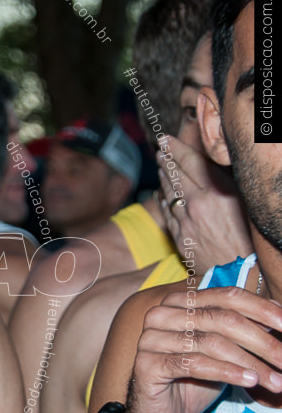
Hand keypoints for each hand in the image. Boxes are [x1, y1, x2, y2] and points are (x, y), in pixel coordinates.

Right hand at [113, 286, 281, 412]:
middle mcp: (160, 315)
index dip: (262, 309)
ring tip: (276, 380)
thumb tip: (279, 312)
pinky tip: (250, 382)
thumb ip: (244, 331)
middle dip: (262, 342)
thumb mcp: (225, 353)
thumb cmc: (194, 382)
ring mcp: (150, 339)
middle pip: (222, 319)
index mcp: (178, 302)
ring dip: (251, 363)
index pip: (227, 296)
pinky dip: (228, 373)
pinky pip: (195, 364)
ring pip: (211, 343)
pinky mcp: (147, 365)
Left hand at [157, 135, 251, 274]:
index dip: (175, 148)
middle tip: (160, 151)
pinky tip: (161, 195)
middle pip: (175, 176)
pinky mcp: (179, 237)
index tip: (165, 139)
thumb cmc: (252, 236)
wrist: (242, 272)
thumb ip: (225, 184)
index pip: (190, 162)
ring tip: (161, 168)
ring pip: (169, 194)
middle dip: (166, 160)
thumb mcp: (244, 202)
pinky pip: (167, 214)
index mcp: (217, 191)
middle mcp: (198, 204)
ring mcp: (185, 221)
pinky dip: (163, 201)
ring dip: (164, 179)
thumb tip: (212, 168)